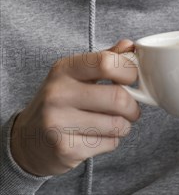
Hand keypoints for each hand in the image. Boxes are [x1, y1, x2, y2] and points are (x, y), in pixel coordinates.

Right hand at [10, 40, 139, 176]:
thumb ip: (104, 58)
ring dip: (124, 125)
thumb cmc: (61, 100)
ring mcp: (59, 123)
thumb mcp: (76, 73)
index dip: (129, 71)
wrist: (27, 138)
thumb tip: (130, 46)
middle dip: (133, 106)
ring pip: (117, 124)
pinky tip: (99, 136)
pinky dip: (112, 141)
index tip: (132, 79)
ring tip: (116, 123)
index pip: (106, 63)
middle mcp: (58, 94)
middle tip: (131, 109)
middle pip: (118, 97)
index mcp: (64, 69)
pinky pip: (109, 144)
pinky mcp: (65, 149)